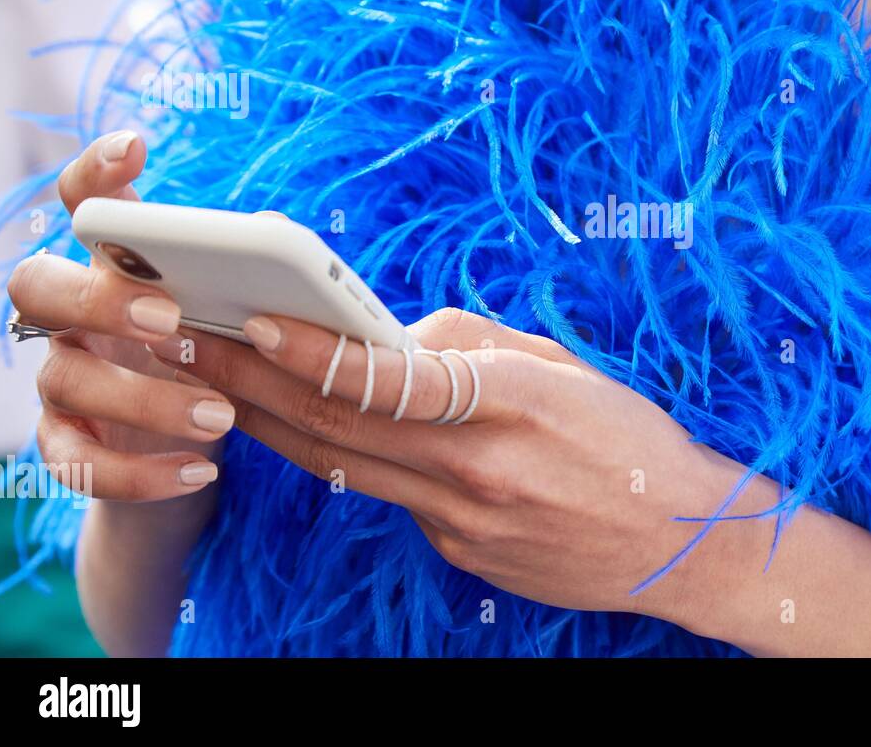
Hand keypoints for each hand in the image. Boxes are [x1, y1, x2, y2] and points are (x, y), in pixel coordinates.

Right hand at [7, 132, 230, 503]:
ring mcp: (61, 379)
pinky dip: (139, 473)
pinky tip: (198, 470)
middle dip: (98, 297)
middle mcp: (71, 314)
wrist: (186, 454)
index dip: (96, 172)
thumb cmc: (217, 358)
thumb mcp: (235, 313)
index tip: (133, 148)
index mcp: (114, 265)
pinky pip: (78, 463)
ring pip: (65, 379)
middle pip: (36, 283)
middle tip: (172, 317)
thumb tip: (271, 235)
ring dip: (145, 398)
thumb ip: (246, 273)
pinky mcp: (67, 445)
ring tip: (222, 413)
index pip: (83, 202)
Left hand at [148, 308, 752, 617]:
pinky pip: (389, 496)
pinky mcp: (460, 551)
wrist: (680, 543)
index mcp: (515, 402)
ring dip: (271, 424)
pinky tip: (308, 430)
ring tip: (215, 384)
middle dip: (253, 382)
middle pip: (342, 426)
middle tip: (190, 344)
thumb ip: (474, 345)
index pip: (393, 378)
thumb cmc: (631, 439)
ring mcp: (465, 520)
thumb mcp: (566, 366)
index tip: (253, 319)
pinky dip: (343, 459)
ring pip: (343, 467)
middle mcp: (480, 467)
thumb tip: (394, 336)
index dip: (314, 351)